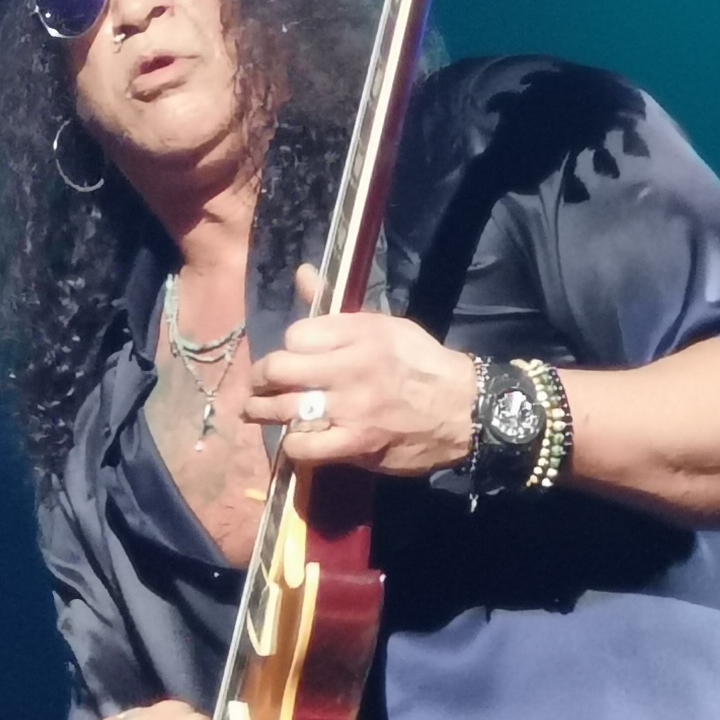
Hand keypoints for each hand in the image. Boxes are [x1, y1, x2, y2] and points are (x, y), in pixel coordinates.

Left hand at [240, 265, 479, 475]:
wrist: (464, 409)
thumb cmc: (421, 364)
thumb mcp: (384, 325)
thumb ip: (335, 309)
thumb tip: (302, 273)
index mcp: (360, 333)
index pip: (296, 335)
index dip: (289, 347)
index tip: (292, 357)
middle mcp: (351, 368)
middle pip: (278, 369)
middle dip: (259, 378)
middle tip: (258, 384)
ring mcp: (352, 408)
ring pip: (283, 409)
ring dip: (261, 412)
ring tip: (256, 412)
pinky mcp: (356, 444)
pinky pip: (304, 446)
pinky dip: (291, 444)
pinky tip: (293, 439)